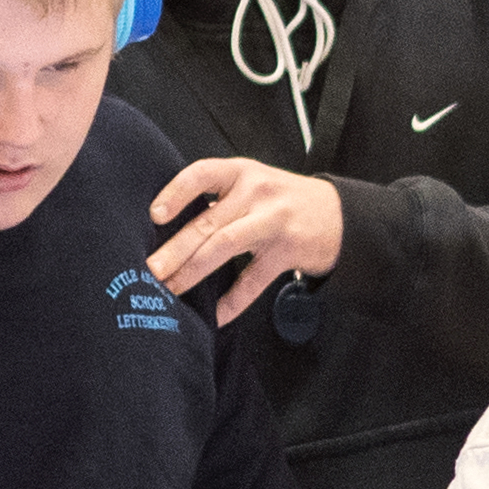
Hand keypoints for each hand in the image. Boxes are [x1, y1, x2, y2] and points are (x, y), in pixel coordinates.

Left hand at [147, 160, 347, 319]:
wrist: (338, 215)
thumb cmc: (284, 200)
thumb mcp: (253, 183)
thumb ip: (218, 197)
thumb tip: (168, 228)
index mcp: (242, 172)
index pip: (202, 174)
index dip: (176, 193)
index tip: (154, 215)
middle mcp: (256, 194)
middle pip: (208, 221)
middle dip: (175, 249)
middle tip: (150, 269)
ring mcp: (272, 223)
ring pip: (224, 246)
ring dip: (193, 271)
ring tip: (170, 288)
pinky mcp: (285, 252)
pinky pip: (253, 281)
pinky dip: (232, 302)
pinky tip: (215, 315)